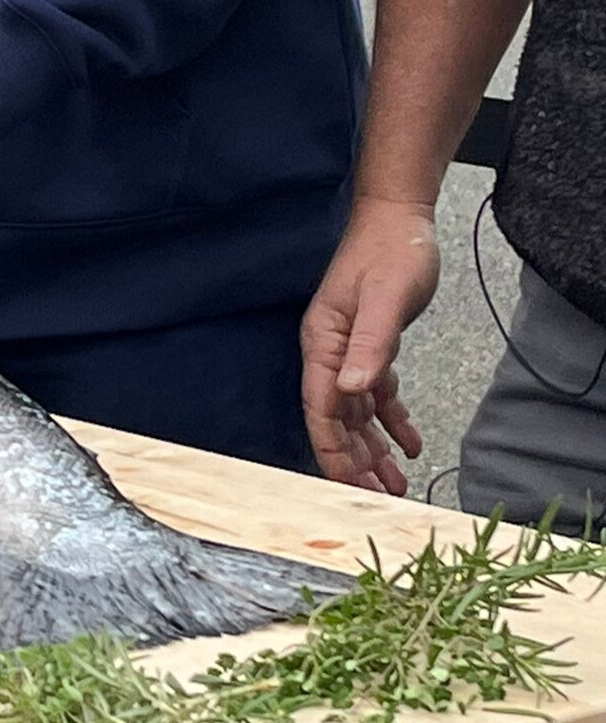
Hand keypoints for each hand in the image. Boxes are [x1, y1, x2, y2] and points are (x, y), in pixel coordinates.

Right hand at [300, 196, 439, 494]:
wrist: (398, 219)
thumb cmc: (389, 250)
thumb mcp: (384, 296)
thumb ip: (370, 344)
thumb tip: (353, 389)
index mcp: (323, 344)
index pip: (320, 408)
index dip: (331, 449)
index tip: (346, 483)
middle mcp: (330, 354)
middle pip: (337, 421)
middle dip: (355, 462)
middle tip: (376, 498)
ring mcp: (349, 353)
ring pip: (357, 415)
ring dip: (374, 450)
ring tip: (394, 485)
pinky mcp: (371, 348)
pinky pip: (378, 396)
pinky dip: (392, 422)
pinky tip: (408, 444)